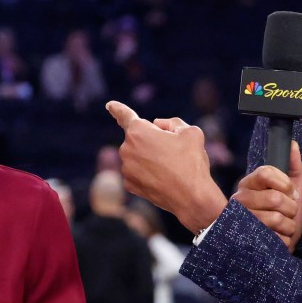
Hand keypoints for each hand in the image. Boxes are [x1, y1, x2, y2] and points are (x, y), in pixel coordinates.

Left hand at [106, 101, 226, 233]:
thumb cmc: (191, 162)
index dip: (118, 109)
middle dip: (153, 141)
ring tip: (171, 168)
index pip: (125, 115)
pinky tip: (163, 179)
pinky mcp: (129, 185)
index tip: (109, 105)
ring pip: (139, 157)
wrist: (192, 197)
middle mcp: (126, 149)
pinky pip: (138, 172)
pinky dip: (149, 174)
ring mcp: (126, 169)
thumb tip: (159, 126)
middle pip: (140, 139)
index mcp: (138, 131)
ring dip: (151, 158)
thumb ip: (172, 122)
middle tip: (173, 153)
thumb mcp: (191, 132)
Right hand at [233, 142, 301, 249]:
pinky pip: (276, 237)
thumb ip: (292, 166)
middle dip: (291, 208)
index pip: (265, 173)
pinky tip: (277, 238)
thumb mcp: (291, 189)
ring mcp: (241, 220)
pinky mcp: (246, 239)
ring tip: (283, 227)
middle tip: (288, 212)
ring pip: (276, 219)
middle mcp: (240, 200)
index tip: (290, 191)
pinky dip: (284, 240)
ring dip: (289, 226)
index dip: (284, 183)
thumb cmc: (282, 214)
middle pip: (275, 198)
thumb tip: (292, 143)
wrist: (274, 246)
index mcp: (248, 184)